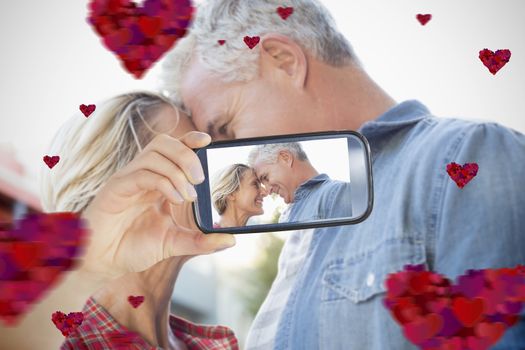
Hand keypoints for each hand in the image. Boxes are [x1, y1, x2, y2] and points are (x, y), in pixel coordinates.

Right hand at [79, 131, 234, 279]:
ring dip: (177, 170)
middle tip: (201, 179)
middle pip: (164, 143)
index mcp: (156, 181)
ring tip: (189, 195)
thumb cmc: (133, 248)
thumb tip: (231, 240)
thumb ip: (201, 241)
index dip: (191, 140)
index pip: (174, 148)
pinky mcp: (116, 189)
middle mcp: (142, 174)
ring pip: (153, 154)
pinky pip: (142, 173)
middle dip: (187, 154)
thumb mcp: (174, 243)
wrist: (102, 262)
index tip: (209, 141)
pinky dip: (163, 183)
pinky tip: (175, 200)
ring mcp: (128, 179)